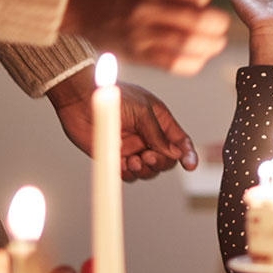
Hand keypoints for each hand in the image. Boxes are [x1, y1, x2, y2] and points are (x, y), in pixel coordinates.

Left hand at [48, 68, 199, 180]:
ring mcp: (132, 148)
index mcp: (159, 121)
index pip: (179, 141)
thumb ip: (158, 135)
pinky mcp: (115, 157)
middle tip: (148, 156)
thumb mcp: (143, 112)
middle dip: (160, 162)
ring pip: (148, 170)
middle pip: (165, 160)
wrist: (82, 100)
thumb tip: (173, 155)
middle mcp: (148, 137)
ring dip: (145, 169)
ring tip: (133, 160)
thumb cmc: (114, 98)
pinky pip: (128, 174)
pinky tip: (123, 164)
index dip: (187, 154)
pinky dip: (129, 173)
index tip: (190, 166)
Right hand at [62, 0, 231, 74]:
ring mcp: (140, 34)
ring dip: (211, 44)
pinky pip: (175, 64)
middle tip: (220, 24)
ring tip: (216, 41)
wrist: (81, 5)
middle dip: (217, 23)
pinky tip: (199, 55)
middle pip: (198, 20)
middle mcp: (145, 8)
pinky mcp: (137, 55)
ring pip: (189, 44)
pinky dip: (194, 61)